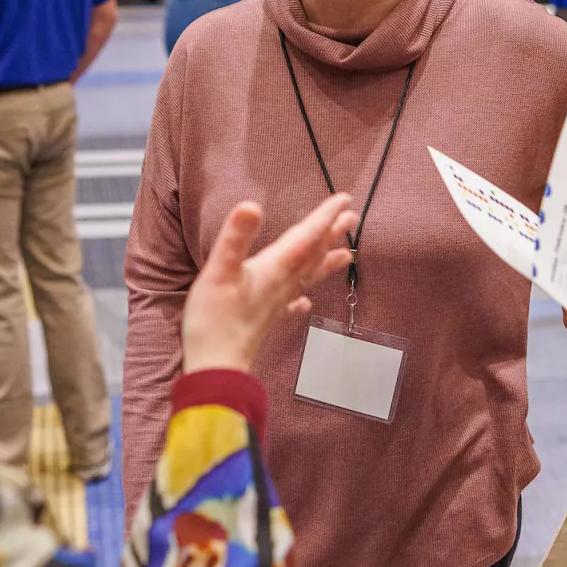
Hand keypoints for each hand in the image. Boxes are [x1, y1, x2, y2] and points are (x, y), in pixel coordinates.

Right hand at [181, 194, 356, 373]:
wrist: (217, 367)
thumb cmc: (215, 320)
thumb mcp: (219, 271)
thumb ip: (235, 237)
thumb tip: (251, 205)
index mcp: (274, 269)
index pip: (306, 236)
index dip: (324, 216)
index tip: (344, 199)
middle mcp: (282, 285)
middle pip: (313, 255)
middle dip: (332, 235)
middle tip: (352, 218)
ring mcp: (276, 305)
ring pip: (308, 279)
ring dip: (326, 263)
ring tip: (347, 255)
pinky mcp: (267, 321)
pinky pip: (291, 306)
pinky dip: (301, 300)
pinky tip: (305, 303)